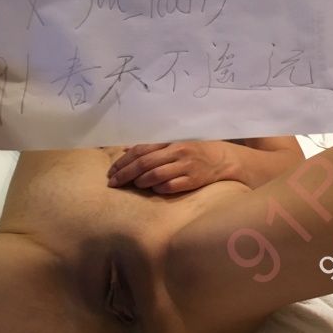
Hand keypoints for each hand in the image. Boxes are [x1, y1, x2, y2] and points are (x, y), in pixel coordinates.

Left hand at [107, 142, 233, 193]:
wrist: (221, 160)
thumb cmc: (192, 152)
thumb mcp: (172, 145)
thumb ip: (150, 147)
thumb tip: (125, 149)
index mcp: (169, 143)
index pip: (140, 150)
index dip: (123, 162)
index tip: (111, 172)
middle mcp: (176, 152)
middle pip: (144, 163)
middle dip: (125, 174)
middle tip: (113, 183)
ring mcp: (185, 166)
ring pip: (156, 175)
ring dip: (141, 181)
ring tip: (134, 185)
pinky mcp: (193, 180)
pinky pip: (171, 186)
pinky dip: (159, 188)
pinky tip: (154, 189)